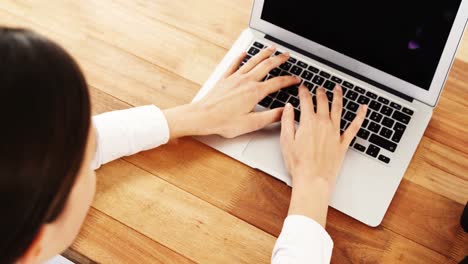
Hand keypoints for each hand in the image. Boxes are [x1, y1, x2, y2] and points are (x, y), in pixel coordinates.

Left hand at [163, 47, 300, 138]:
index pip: (277, 83)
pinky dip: (241, 57)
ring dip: (263, 53)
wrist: (202, 116)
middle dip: (279, 59)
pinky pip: (235, 64)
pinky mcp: (225, 78)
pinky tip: (244, 53)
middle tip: (287, 55)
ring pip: (252, 61)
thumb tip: (285, 112)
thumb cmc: (224, 122)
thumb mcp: (252, 123)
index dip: (290, 80)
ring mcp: (235, 78)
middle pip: (267, 66)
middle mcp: (246, 81)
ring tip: (271, 48)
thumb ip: (271, 117)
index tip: (297, 79)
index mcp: (255, 92)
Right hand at [280, 85, 366, 225]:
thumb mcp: (286, 141)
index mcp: (308, 122)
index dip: (304, 91)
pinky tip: (363, 108)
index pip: (306, 101)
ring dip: (338, 96)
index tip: (303, 87)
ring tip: (337, 88)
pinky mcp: (343, 142)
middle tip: (318, 87)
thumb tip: (288, 108)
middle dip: (320, 92)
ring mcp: (335, 132)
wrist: (313, 180)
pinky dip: (360, 116)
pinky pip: (355, 126)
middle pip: (323, 102)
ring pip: (338, 108)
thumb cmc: (299, 164)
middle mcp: (324, 124)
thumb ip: (287, 121)